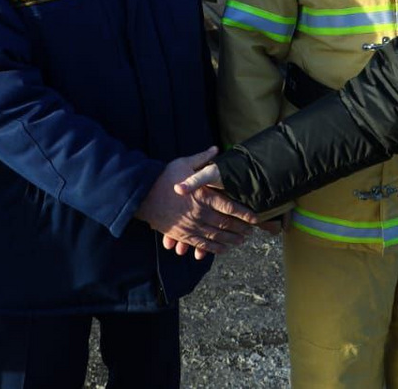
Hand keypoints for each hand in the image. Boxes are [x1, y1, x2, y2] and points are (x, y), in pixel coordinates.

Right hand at [135, 147, 259, 258]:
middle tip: (251, 231)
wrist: (142, 195)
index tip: (255, 218)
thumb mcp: (183, 163)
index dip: (244, 213)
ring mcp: (191, 226)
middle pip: (226, 224)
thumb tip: (215, 149)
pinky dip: (214, 248)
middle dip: (240, 228)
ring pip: (216, 237)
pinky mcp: (182, 234)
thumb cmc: (163, 177)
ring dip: (231, 240)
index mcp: (203, 196)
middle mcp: (200, 213)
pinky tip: (223, 249)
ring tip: (241, 241)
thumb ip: (202, 158)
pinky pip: (202, 244)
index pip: (230, 207)